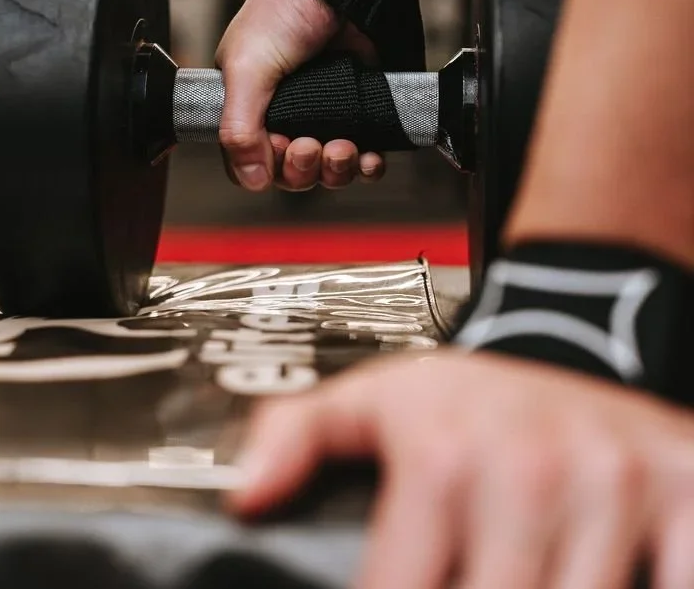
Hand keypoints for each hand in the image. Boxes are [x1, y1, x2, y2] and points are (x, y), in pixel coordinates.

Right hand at [215, 0, 384, 191]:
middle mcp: (284, 115)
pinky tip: (368, 157)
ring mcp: (324, 116)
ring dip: (335, 171)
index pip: (250, 162)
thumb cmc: (286, 11)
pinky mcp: (359, 113)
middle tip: (310, 146)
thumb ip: (239, 126)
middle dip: (303, 170)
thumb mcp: (247, 67)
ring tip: (342, 148)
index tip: (280, 148)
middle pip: (291, 174)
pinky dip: (366, 166)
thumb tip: (251, 179)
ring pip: (327, 171)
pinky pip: (362, 159)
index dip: (266, 167)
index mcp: (248, 106)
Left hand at [227, 351, 693, 588]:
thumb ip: (300, 435)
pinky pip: (677, 584)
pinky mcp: (687, 491)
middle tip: (464, 580)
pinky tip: (603, 575)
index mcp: (444, 455)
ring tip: (516, 575)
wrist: (573, 333)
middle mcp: (531, 471)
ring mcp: (616, 488)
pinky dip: (648, 587)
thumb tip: (246, 494)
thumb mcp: (377, 397)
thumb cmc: (472, 394)